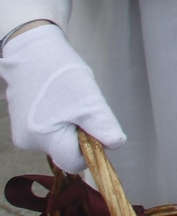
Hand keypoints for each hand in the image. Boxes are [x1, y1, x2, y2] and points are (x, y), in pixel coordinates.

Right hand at [0, 24, 125, 173]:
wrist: (33, 53)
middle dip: (80, 134)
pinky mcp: (22, 125)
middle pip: (66, 151)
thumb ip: (102, 125)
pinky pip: (48, 131)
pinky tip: (57, 100)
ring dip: (69, 125)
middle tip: (81, 107)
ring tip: (68, 100)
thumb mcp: (89, 99)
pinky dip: (58, 120)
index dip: (91, 150)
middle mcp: (28, 142)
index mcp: (44, 138)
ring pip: (58, 140)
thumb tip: (115, 144)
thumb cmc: (61, 74)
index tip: (97, 128)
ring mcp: (22, 134)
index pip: (74, 163)